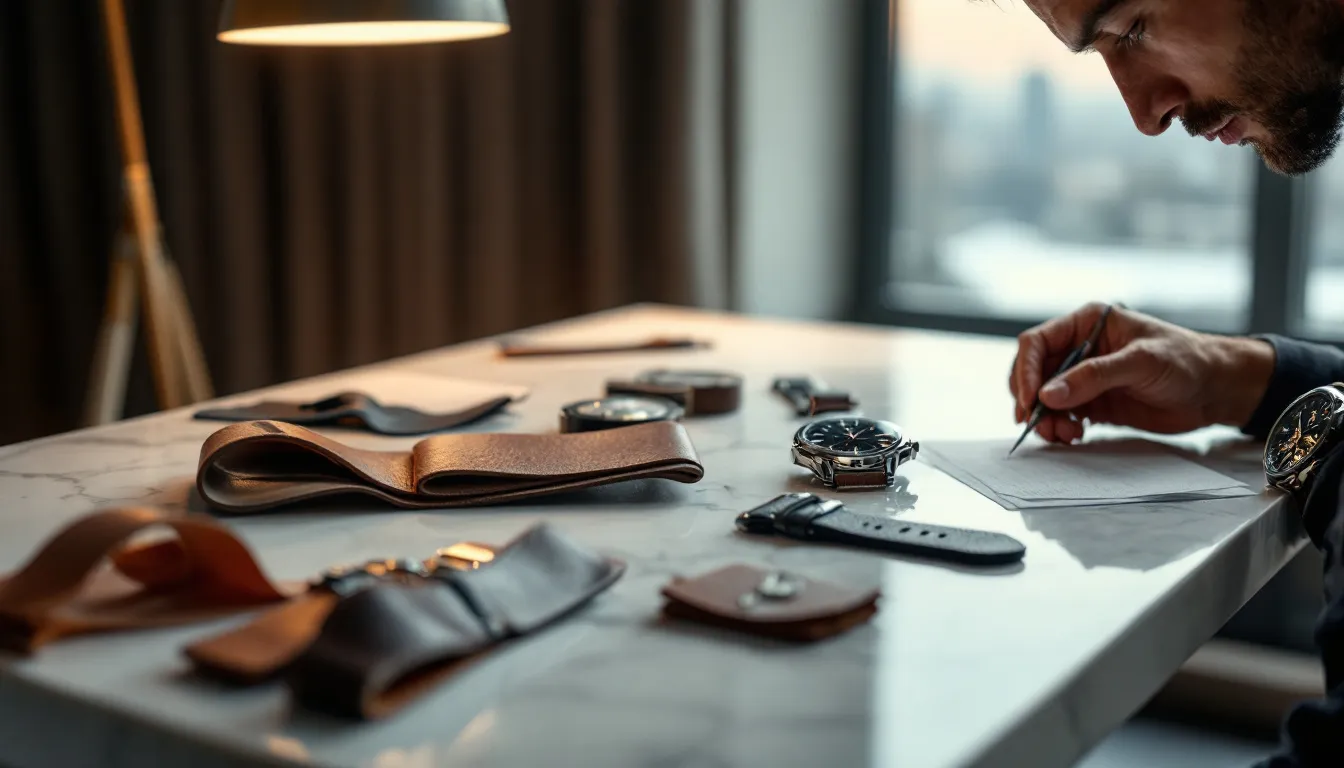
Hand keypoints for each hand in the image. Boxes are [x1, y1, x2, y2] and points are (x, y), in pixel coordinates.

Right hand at [1008, 303, 1275, 443]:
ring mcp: (1084, 378)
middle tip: (1037, 422)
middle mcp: (1079, 349)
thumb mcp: (1141, 362)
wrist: (1215, 390)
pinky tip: (1075, 436)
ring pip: (1043, 398)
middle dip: (1030, 399)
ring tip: (1065, 434)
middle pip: (1033, 372)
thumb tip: (1048, 395)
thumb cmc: (1186, 361)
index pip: (1037, 343)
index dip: (1026, 371)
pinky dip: (1059, 428)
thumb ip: (1094, 377)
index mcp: (1087, 324)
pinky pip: (1060, 416)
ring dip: (1045, 419)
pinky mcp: (1092, 403)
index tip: (1030, 400)